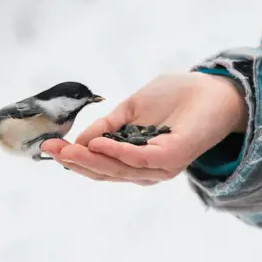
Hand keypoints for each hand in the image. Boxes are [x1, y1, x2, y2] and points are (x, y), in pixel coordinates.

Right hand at [41, 72, 247, 185]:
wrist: (213, 89)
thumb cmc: (175, 98)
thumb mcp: (130, 110)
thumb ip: (107, 126)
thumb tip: (79, 140)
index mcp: (134, 157)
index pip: (100, 164)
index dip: (73, 157)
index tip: (48, 146)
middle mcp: (146, 168)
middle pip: (105, 172)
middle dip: (75, 162)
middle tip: (51, 150)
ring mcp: (160, 166)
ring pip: (119, 169)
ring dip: (90, 161)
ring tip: (67, 149)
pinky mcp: (174, 156)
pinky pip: (141, 160)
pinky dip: (118, 153)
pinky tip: (99, 144)